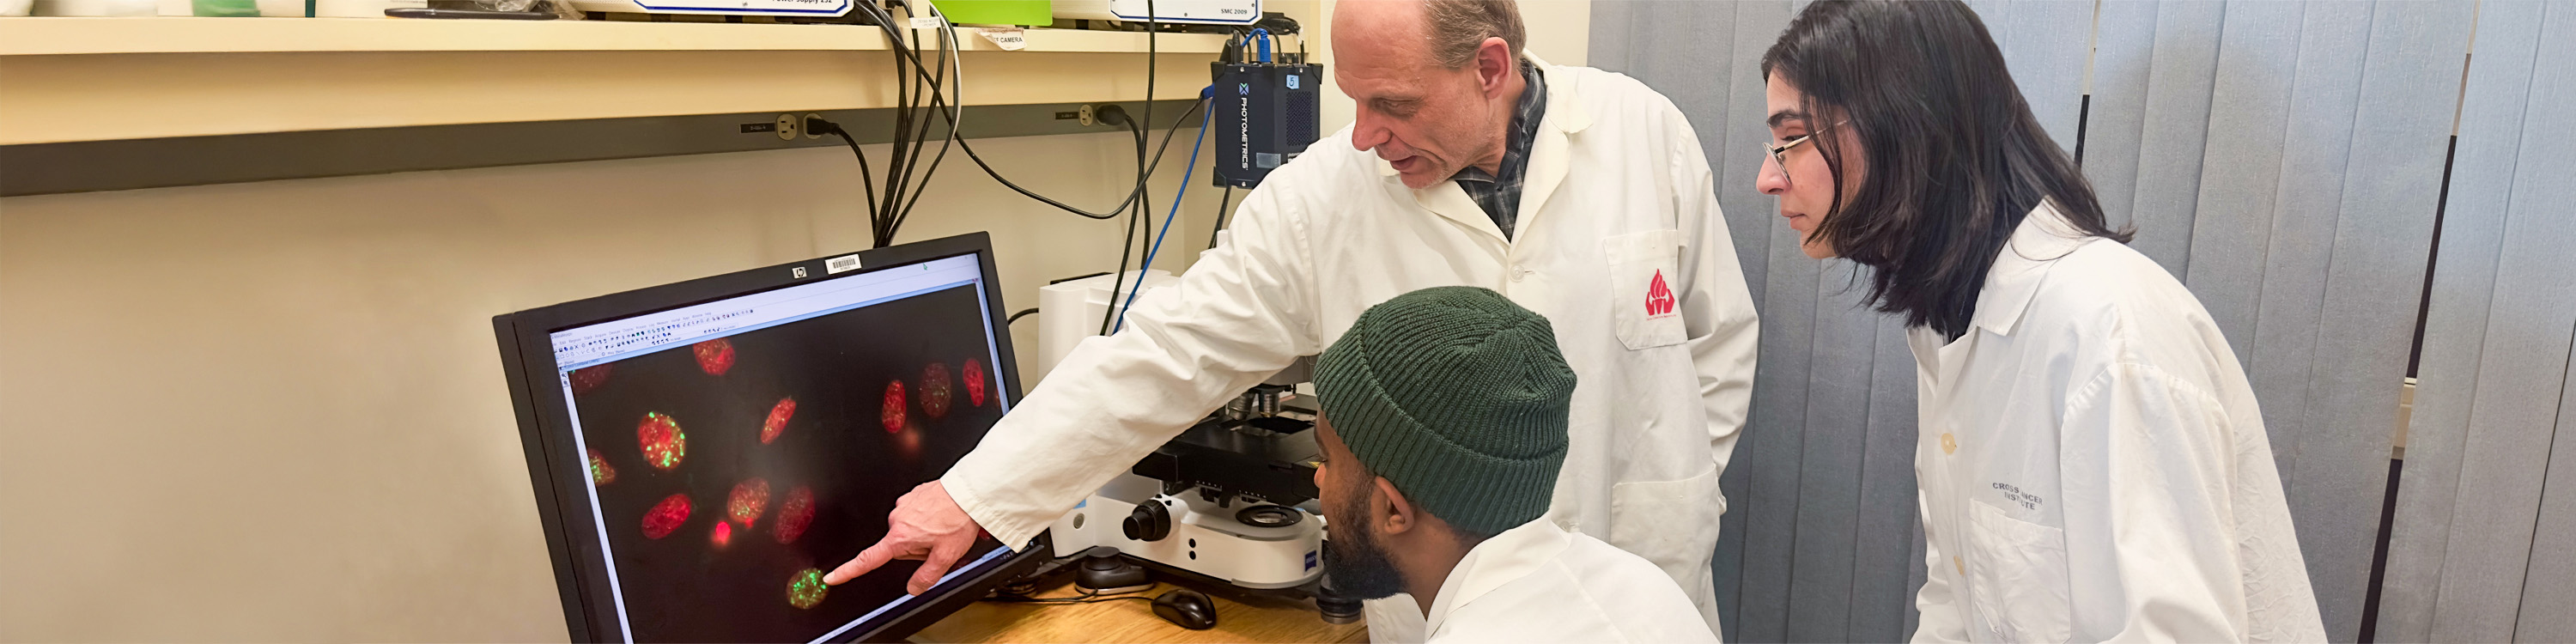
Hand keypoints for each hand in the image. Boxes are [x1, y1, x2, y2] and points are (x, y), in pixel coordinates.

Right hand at [825, 480, 984, 594]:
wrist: (968, 491)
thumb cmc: (958, 519)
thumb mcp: (946, 556)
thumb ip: (927, 576)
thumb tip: (913, 589)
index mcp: (900, 537)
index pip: (868, 559)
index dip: (848, 571)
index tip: (833, 577)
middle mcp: (897, 519)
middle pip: (899, 545)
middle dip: (917, 548)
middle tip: (938, 542)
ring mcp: (904, 504)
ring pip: (909, 529)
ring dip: (923, 532)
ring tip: (943, 527)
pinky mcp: (912, 494)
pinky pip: (916, 513)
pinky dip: (927, 517)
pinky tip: (941, 515)